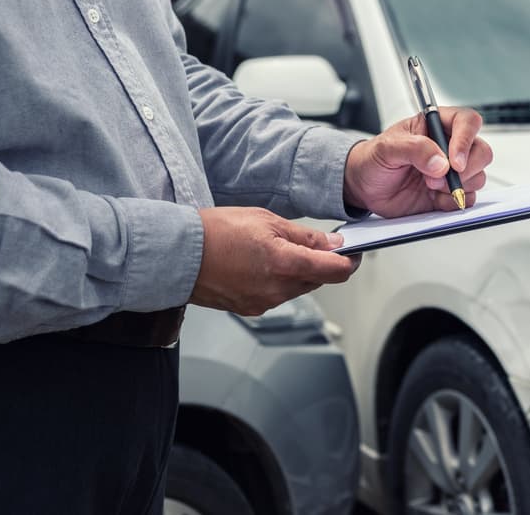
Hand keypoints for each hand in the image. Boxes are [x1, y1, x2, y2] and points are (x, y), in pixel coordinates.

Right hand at [190, 207, 360, 315]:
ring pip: (297, 288)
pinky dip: (276, 281)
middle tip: (307, 243)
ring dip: (296, 272)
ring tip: (272, 249)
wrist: (177, 254)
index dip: (349, 261)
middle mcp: (278, 289)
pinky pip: (276, 296)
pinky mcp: (250, 309)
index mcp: (286, 264)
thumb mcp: (267, 220)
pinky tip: (258, 264)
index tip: (352, 253)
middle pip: (317, 280)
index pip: (336, 271)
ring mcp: (264, 302)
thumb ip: (305, 236)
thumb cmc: (215, 232)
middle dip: (319, 263)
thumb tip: (334, 243)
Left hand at [343, 107, 492, 217]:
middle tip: (437, 178)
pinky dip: (453, 202)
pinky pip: (468, 198)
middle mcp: (449, 146)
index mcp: (435, 125)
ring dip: (457, 186)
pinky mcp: (449, 193)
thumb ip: (414, 149)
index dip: (466, 140)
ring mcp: (451, 171)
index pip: (467, 122)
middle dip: (465, 169)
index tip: (454, 161)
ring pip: (478, 177)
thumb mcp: (386, 148)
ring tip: (429, 186)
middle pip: (481, 152)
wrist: (364, 187)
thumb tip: (441, 162)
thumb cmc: (373, 159)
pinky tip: (433, 199)